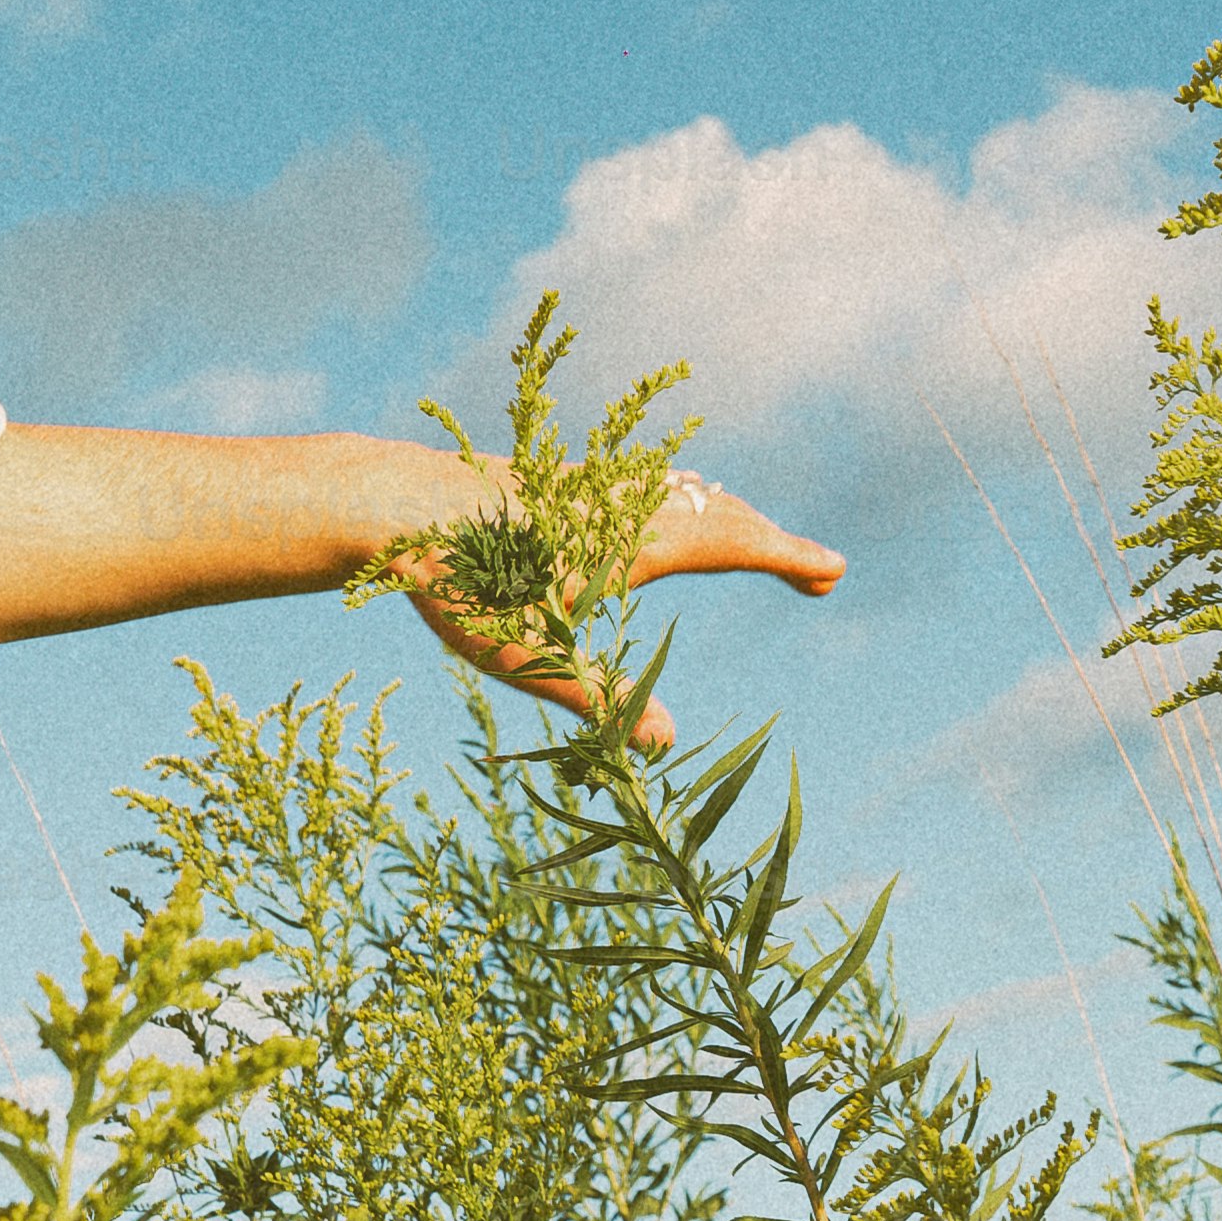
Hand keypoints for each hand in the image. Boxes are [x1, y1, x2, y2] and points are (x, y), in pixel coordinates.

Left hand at [396, 465, 843, 755]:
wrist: (387, 505)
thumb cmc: (463, 585)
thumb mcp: (533, 657)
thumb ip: (603, 702)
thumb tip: (664, 747)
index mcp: (640, 539)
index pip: (739, 543)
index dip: (791, 557)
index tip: (834, 570)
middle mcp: (626, 500)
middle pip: (719, 512)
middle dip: (769, 541)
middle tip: (812, 568)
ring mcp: (587, 480)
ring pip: (676, 490)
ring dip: (721, 513)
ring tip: (745, 533)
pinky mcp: (548, 474)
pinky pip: (632, 482)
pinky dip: (668, 497)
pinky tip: (646, 508)